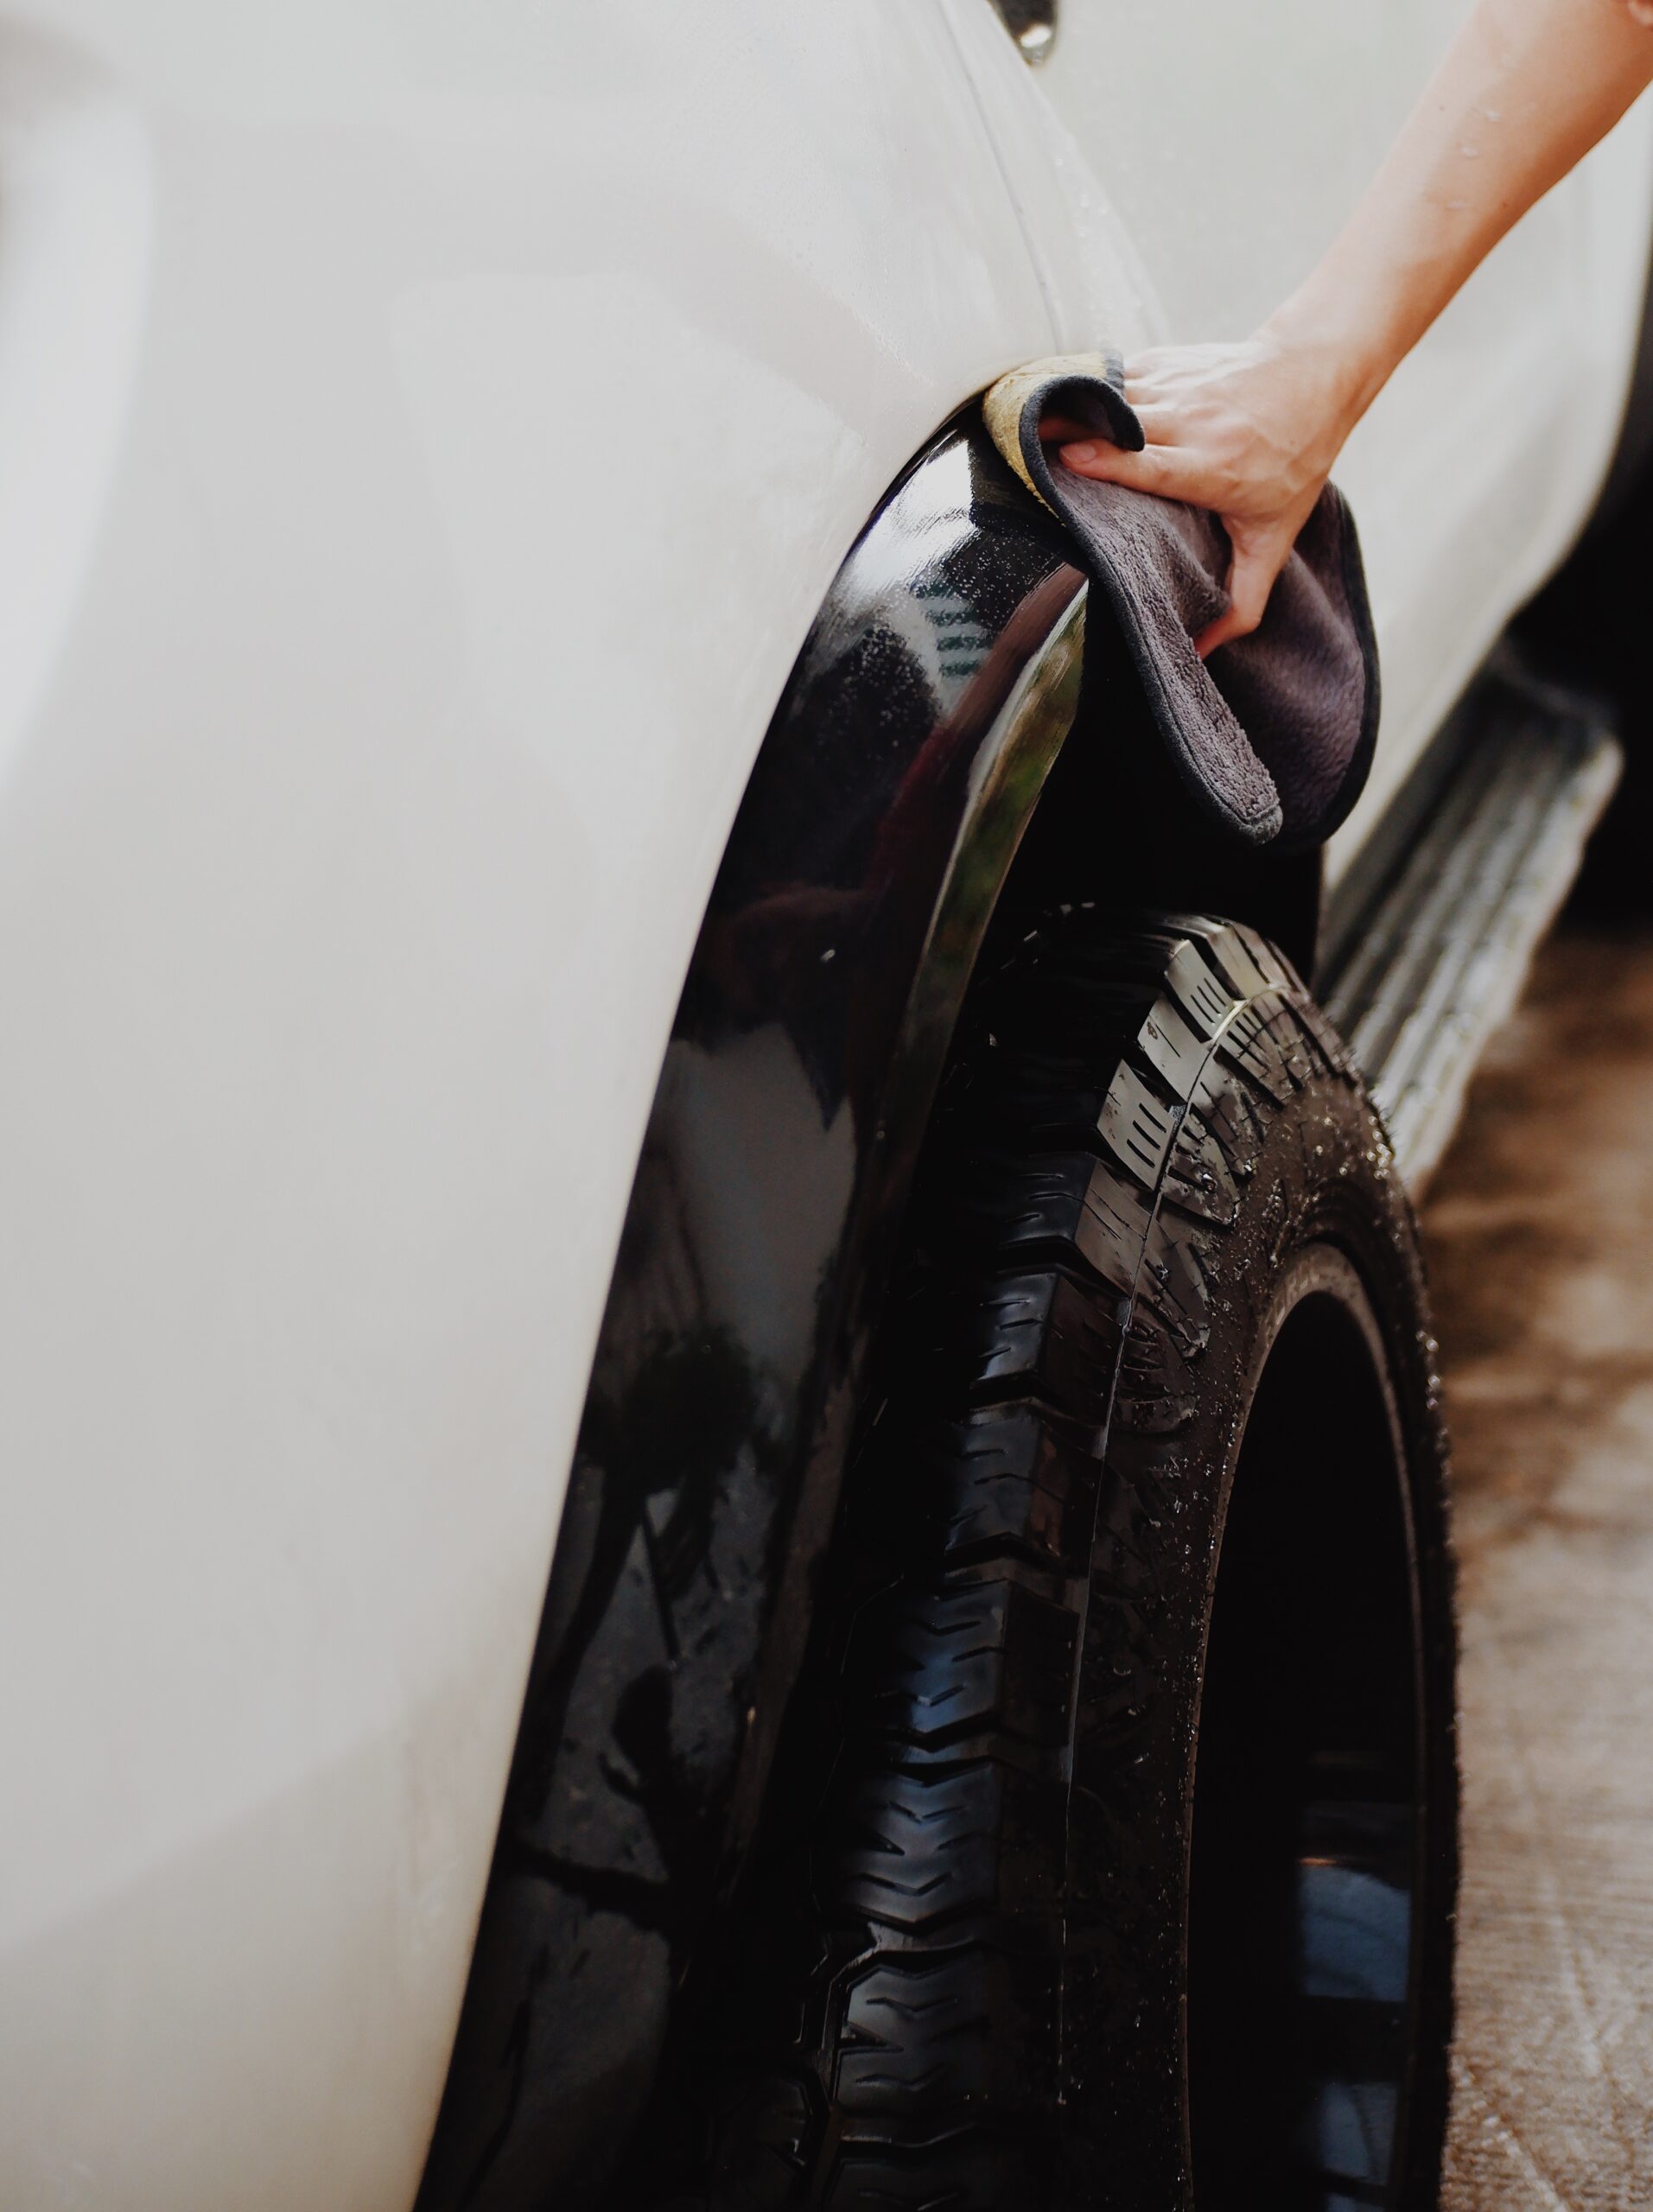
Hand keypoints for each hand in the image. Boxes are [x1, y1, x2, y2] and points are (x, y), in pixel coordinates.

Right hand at [1041, 332, 1358, 656]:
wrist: (1316, 374)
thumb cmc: (1294, 459)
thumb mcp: (1274, 538)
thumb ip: (1243, 602)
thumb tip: (1203, 654)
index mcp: (1215, 467)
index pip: (1153, 463)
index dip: (1108, 460)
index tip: (1067, 460)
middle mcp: (1195, 421)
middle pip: (1119, 423)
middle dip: (1068, 429)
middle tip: (1019, 446)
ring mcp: (1180, 385)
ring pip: (1110, 393)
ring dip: (1067, 407)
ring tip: (1023, 424)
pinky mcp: (1168, 362)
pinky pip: (1115, 374)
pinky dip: (1085, 388)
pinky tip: (1057, 401)